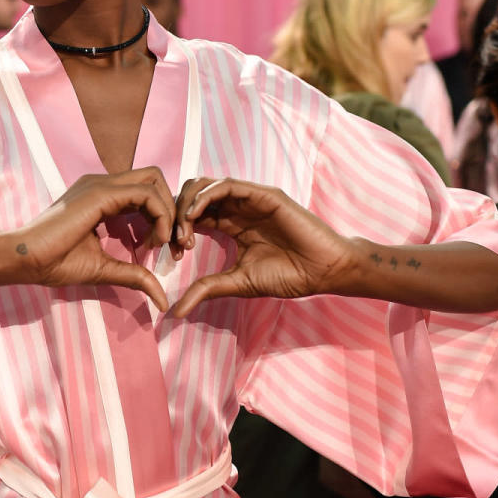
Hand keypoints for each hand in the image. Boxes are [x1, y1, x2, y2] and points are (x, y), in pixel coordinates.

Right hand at [13, 167, 174, 308]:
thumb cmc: (55, 263)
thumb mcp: (104, 268)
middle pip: (155, 179)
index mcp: (102, 196)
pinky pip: (146, 194)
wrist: (25, 258)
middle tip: (174, 243)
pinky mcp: (101, 192)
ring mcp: (101, 184)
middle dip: (172, 208)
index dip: (162, 217)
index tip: (163, 249)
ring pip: (154, 181)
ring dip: (169, 212)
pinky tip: (155, 241)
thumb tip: (162, 301)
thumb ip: (134, 275)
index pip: (145, 192)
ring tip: (166, 244)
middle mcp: (103, 184)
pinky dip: (161, 215)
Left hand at [170, 177, 357, 316]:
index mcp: (230, 224)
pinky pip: (226, 186)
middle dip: (176, 215)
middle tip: (175, 241)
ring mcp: (249, 198)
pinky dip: (205, 196)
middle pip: (192, 196)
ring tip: (184, 231)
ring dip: (187, 205)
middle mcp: (236, 208)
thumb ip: (207, 289)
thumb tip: (176, 311)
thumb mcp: (238, 282)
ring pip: (205, 185)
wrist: (324, 271)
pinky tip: (196, 215)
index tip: (173, 252)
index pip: (192, 215)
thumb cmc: (288, 275)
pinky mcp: (262, 194)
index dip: (176, 229)